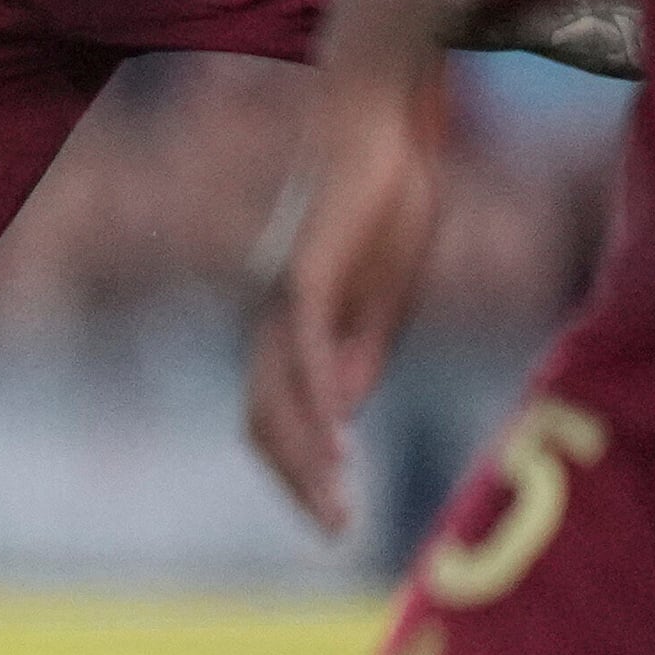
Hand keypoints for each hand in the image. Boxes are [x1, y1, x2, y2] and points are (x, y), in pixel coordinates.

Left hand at [243, 78, 448, 536]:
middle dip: (298, 483)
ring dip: (308, 463)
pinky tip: (337, 445)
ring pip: (279, 401)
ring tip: (338, 510)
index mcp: (288, 325)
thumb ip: (359, 352)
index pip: (278, 416)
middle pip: (265, 422)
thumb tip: (339, 416)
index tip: (335, 514)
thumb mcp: (384, 295)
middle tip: (335, 532)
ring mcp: (280, 299)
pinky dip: (316, 409)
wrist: (383, 122)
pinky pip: (303, 357)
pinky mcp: (302, 276)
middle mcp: (270, 318)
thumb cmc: (388, 198)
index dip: (301, 470)